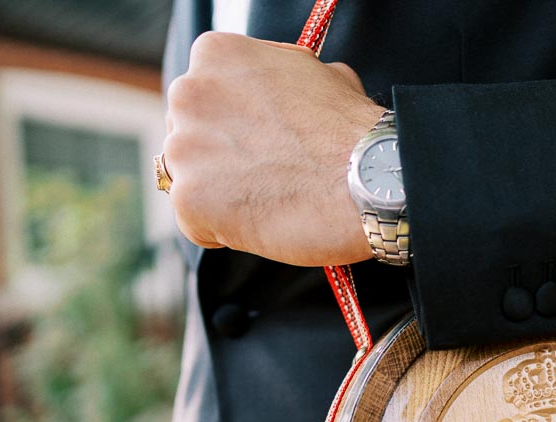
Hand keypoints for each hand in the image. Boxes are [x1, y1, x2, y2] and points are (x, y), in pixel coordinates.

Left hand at [163, 33, 383, 265]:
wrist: (370, 181)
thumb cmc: (352, 132)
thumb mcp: (317, 75)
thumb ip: (276, 81)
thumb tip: (276, 96)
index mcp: (216, 55)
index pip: (206, 98)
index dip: (238, 126)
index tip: (267, 143)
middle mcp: (190, 93)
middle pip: (191, 137)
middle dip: (223, 159)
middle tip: (271, 175)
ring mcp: (184, 148)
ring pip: (191, 181)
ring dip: (224, 195)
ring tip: (274, 200)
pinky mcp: (189, 199)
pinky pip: (196, 224)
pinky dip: (227, 231)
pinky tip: (266, 221)